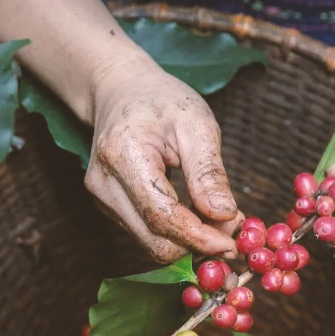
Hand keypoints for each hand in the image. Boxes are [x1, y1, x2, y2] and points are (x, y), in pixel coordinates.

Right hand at [85, 57, 241, 262]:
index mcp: (123, 155)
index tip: (232, 244)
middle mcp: (104, 183)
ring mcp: (102, 198)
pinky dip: (176, 234)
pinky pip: (146, 235)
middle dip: (197, 243)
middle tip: (232, 230)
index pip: (162, 216)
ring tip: (218, 220)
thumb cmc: (161, 101)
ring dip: (188, 241)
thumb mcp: (197, 124)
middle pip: (154, 240)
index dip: (199, 237)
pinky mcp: (108, 207)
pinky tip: (196, 215)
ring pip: (151, 243)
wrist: (121, 91)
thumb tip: (225, 215)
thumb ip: (209, 172)